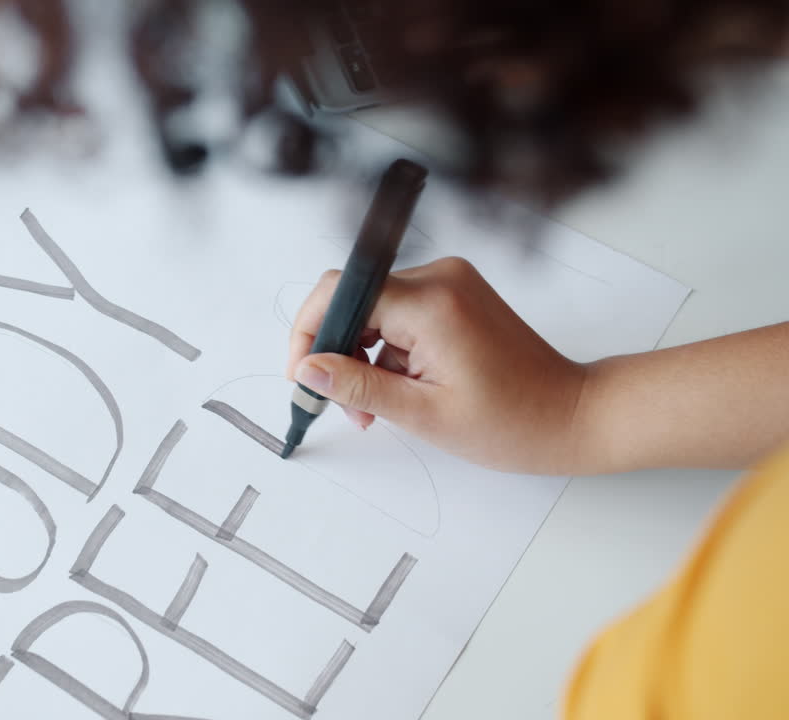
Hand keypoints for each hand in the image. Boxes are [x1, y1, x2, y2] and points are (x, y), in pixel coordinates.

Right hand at [287, 257, 587, 474]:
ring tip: (373, 409)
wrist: (571, 414)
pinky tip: (397, 389)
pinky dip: (386, 350)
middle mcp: (439, 278)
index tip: (303, 376)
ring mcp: (449, 283)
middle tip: (338, 404)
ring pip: (374, 309)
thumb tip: (307, 371)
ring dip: (361, 356)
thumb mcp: (422, 414)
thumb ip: (357, 387)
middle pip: (355, 298)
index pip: (341, 292)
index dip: (310, 332)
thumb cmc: (512, 421)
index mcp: (431, 303)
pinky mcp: (455, 295)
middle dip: (336, 351)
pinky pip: (398, 314)